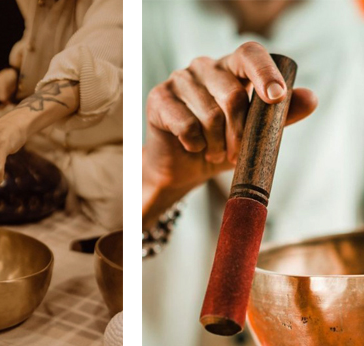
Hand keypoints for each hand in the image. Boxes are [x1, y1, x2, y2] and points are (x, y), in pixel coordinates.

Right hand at [142, 42, 316, 225]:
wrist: (183, 168)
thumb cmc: (221, 145)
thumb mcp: (255, 134)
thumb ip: (281, 116)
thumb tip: (310, 98)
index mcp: (231, 68)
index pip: (250, 54)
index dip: (264, 72)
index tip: (276, 97)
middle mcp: (204, 66)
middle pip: (232, 94)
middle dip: (239, 131)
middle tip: (236, 151)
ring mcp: (179, 80)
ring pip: (209, 114)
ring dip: (216, 143)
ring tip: (214, 152)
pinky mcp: (158, 98)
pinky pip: (185, 125)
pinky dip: (195, 144)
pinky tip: (193, 147)